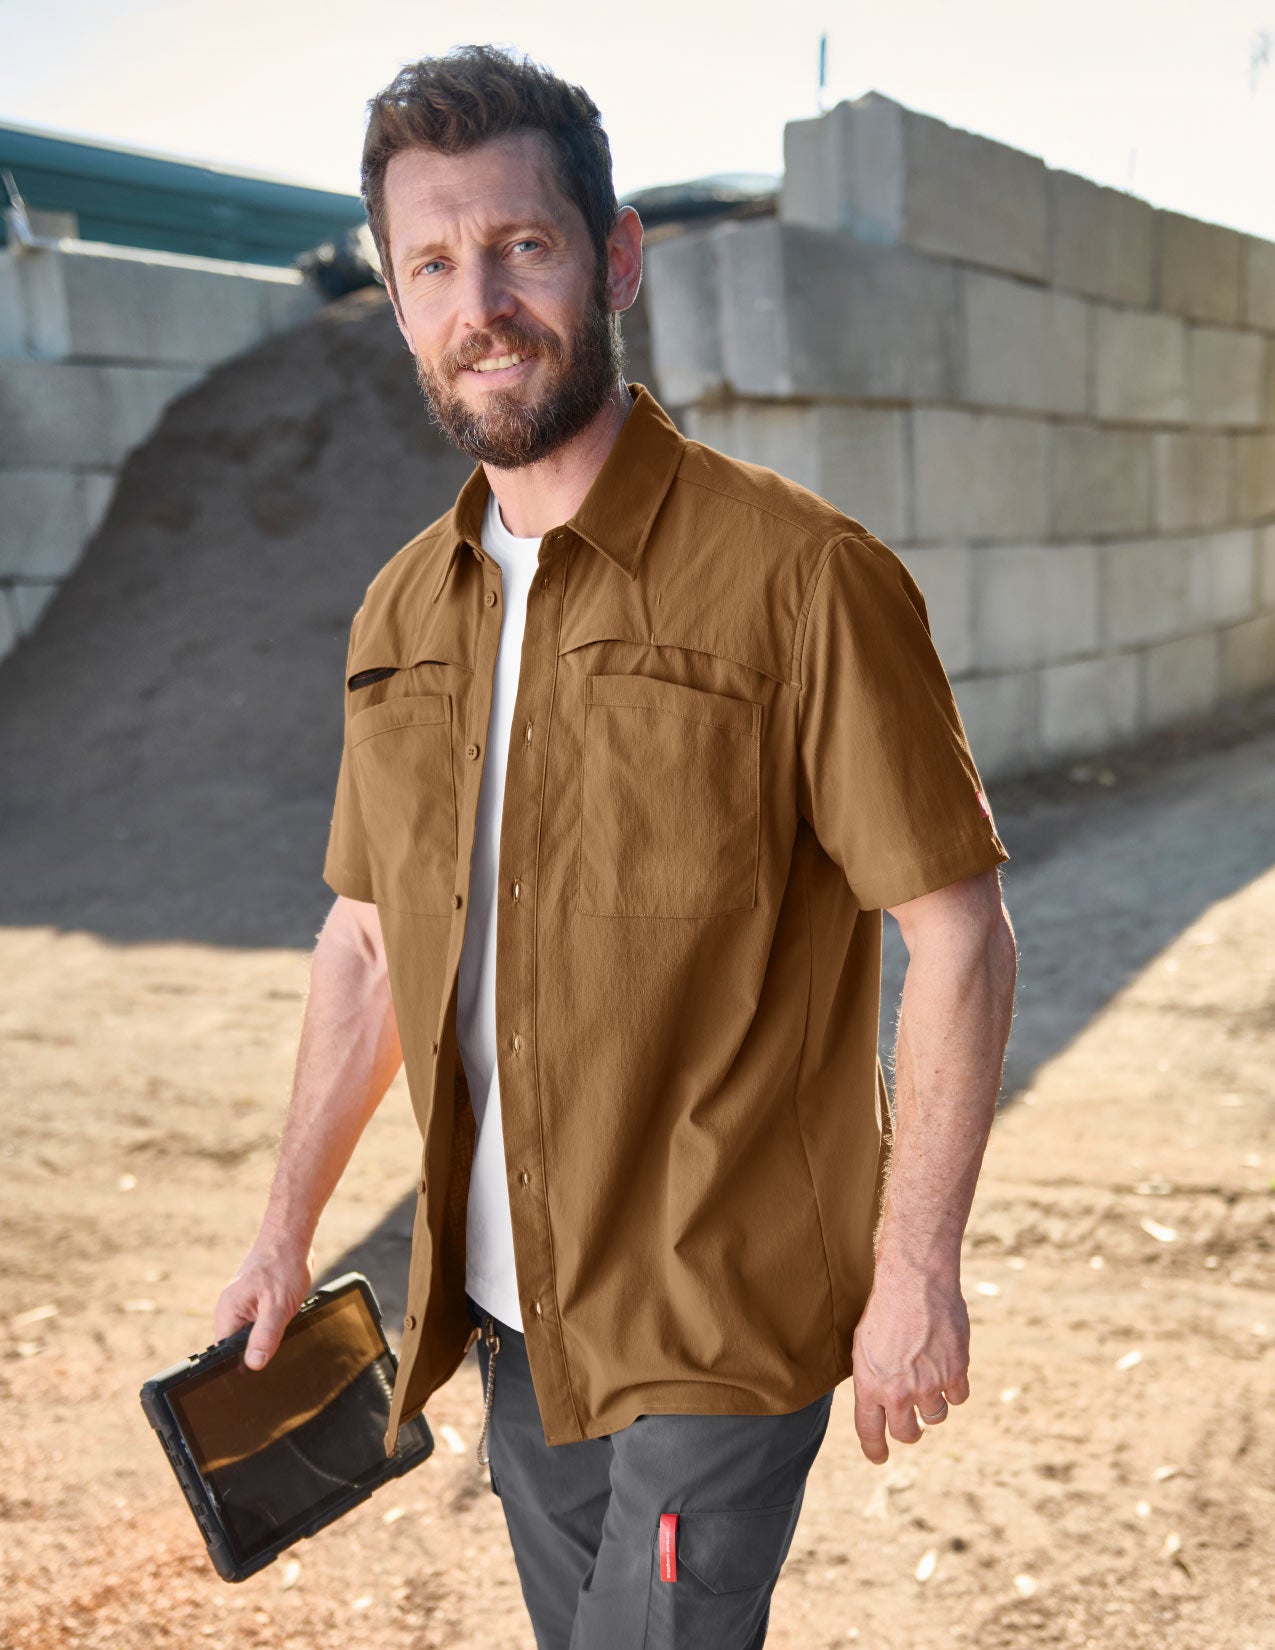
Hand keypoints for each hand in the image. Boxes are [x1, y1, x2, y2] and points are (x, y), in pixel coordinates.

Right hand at [214, 1235, 314, 1370]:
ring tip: (281, 1323)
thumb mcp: (278, 1305)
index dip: (241, 1364)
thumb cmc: (283, 1265)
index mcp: (228, 1312)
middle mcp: (230, 1310)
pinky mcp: (254, 1303)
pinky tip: (284, 1318)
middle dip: (257, 1350)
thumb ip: (265, 1335)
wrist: (290, 1239)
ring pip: (250, 1335)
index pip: (224, 1353)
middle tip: (277, 1342)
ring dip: (267, 1336)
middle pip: (237, 1347)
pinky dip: (272, 1325)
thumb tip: (253, 1364)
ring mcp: (241, 1306)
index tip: (259, 1367)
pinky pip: (259, 1324)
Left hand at [850, 1257, 970, 1465]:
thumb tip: (879, 1403)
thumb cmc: (884, 1309)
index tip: (879, 1458)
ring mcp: (929, 1385)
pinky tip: (948, 1368)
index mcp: (870, 1385)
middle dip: (910, 1430)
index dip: (875, 1449)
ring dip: (932, 1406)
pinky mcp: (956, 1373)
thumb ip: (872, 1378)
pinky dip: (954, 1388)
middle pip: (907, 1433)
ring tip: (928, 1379)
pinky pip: (958, 1398)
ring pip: (935, 1417)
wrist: (914, 1282)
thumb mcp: (864, 1346)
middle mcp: (899, 1392)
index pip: (870, 1432)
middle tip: (913, 1423)